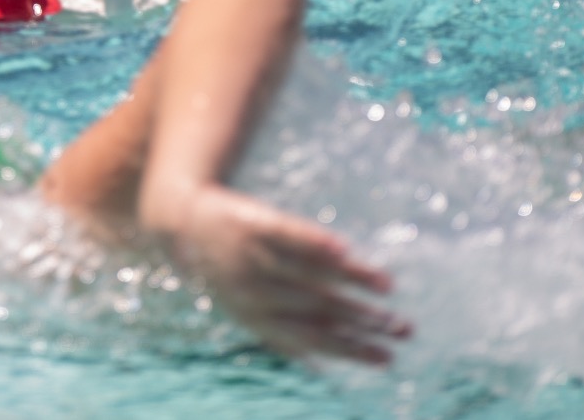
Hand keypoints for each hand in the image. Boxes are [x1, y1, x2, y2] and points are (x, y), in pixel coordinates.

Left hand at [149, 184, 410, 364]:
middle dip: (363, 319)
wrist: (180, 220)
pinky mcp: (252, 221)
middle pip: (317, 306)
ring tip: (388, 288)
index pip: (310, 337)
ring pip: (308, 271)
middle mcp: (252, 288)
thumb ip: (281, 330)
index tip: (387, 357)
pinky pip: (289, 234)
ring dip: (352, 280)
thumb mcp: (244, 306)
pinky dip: (315, 241)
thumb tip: (325, 364)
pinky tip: (345, 250)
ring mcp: (252, 254)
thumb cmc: (225, 270)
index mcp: (253, 316)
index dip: (349, 349)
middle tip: (403, 327)